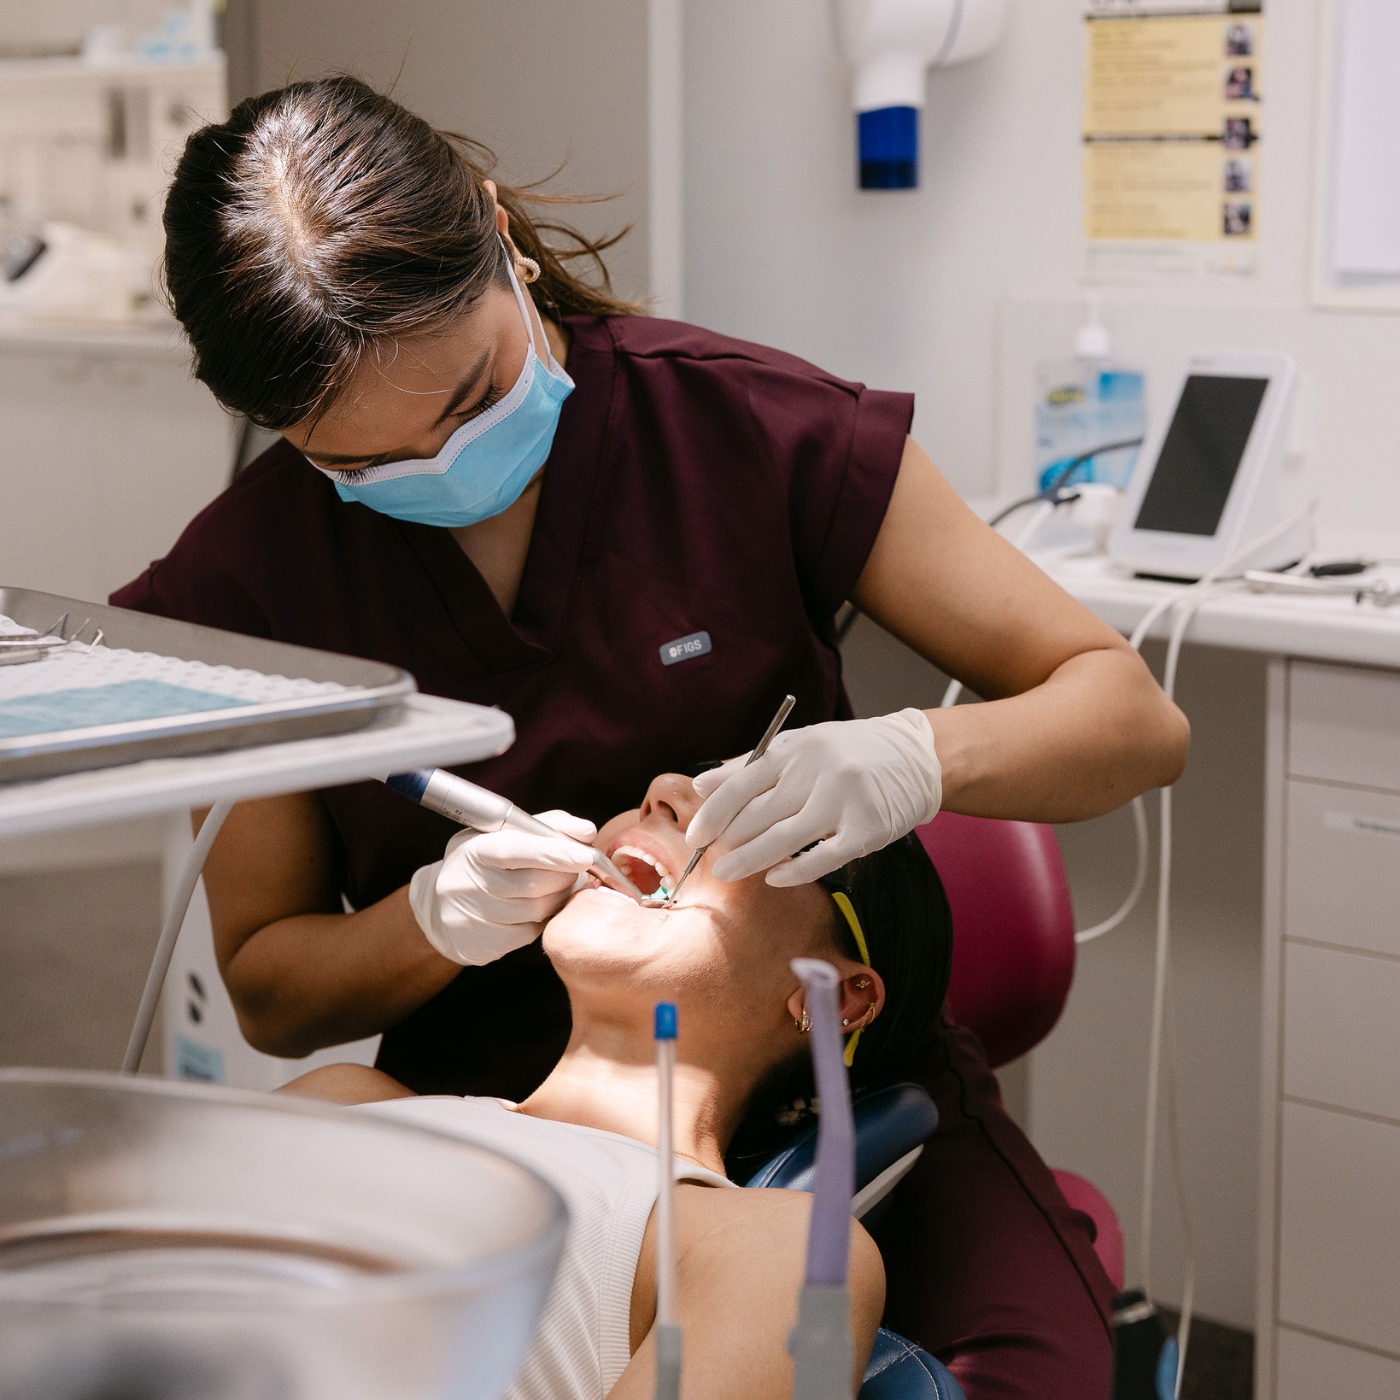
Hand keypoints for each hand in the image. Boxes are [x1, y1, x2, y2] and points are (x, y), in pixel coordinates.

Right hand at [408, 811, 597, 965]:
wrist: (438, 907)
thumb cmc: (485, 863)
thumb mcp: (505, 833)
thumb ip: (548, 826)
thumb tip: (587, 832)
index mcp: (473, 849)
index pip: (514, 849)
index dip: (554, 852)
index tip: (586, 855)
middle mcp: (467, 885)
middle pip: (534, 884)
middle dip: (566, 874)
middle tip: (577, 866)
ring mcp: (472, 918)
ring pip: (538, 910)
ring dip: (560, 896)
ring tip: (559, 885)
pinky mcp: (482, 945)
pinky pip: (531, 933)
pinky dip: (544, 918)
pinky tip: (539, 907)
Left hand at [687, 709, 940, 885]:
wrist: (919, 755)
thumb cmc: (850, 752)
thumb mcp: (800, 745)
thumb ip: (750, 765)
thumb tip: (701, 785)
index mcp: (796, 749)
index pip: (741, 784)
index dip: (712, 814)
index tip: (694, 836)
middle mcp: (818, 771)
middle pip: (758, 815)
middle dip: (728, 840)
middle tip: (709, 859)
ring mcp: (844, 801)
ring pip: (784, 838)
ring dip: (749, 860)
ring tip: (727, 873)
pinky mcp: (869, 829)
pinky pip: (823, 858)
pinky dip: (795, 872)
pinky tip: (774, 879)